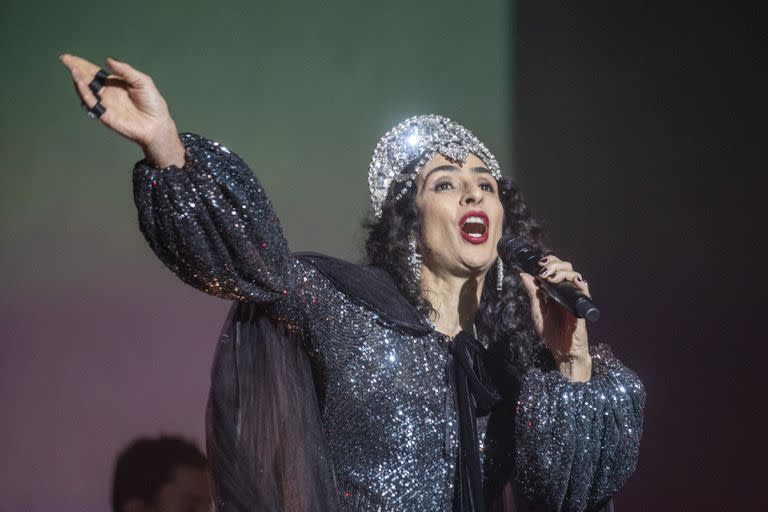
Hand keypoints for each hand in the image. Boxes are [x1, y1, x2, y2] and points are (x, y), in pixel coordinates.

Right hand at [60, 54, 184, 167]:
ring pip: (86, 90)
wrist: (157, 124)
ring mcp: (105, 104)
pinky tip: (80, 82)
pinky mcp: (105, 115)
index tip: (71, 57)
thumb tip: (108, 60)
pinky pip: (91, 103)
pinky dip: (84, 92)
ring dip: (78, 79)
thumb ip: (126, 70)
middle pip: (87, 79)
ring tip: (73, 68)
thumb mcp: (142, 81)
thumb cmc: (152, 103)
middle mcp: (107, 93)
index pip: (95, 72)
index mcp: (115, 84)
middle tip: (65, 59)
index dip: (82, 64)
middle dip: (75, 68)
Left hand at [519, 254, 591, 379]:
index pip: (555, 269)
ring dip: (563, 272)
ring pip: (575, 275)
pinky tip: (572, 282)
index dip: (549, 262)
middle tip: (544, 271)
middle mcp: (566, 292)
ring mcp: (575, 298)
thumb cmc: (552, 334)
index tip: (539, 264)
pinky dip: (580, 284)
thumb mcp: (537, 312)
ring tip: (552, 278)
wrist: (563, 351)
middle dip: (555, 264)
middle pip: (566, 268)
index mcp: (555, 291)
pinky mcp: (582, 307)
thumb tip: (524, 275)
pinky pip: (584, 292)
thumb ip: (533, 294)